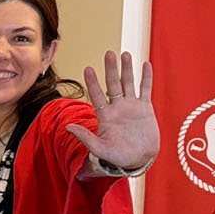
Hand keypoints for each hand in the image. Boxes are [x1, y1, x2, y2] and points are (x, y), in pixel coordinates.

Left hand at [68, 50, 158, 171]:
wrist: (139, 160)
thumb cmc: (118, 156)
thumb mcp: (100, 149)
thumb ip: (86, 137)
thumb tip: (67, 127)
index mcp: (105, 116)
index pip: (97, 95)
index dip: (93, 83)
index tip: (88, 68)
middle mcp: (117, 108)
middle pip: (113, 84)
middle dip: (111, 69)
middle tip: (108, 53)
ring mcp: (132, 106)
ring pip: (129, 83)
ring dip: (127, 69)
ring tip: (125, 54)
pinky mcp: (145, 108)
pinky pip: (145, 90)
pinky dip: (146, 78)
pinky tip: (145, 64)